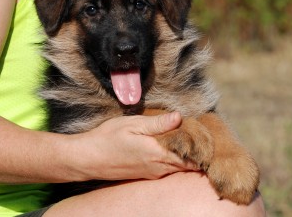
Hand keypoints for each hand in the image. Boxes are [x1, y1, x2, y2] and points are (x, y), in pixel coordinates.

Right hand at [67, 112, 197, 181]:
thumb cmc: (108, 139)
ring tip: (186, 137)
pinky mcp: (147, 175)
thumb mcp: (132, 124)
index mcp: (158, 153)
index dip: (201, 145)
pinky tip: (170, 146)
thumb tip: (179, 117)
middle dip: (196, 150)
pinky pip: (168, 169)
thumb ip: (157, 123)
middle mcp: (159, 167)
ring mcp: (153, 173)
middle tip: (197, 132)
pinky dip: (174, 159)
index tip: (203, 130)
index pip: (192, 155)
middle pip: (189, 164)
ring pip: (179, 167)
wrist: (88, 159)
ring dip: (186, 155)